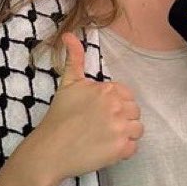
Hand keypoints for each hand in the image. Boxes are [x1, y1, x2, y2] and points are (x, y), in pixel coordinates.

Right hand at [25, 33, 142, 182]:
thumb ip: (74, 58)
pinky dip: (123, 151)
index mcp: (108, 90)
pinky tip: (105, 149)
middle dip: (121, 119)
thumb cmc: (58, 117)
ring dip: (125, 134)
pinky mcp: (121, 149)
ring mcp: (120, 128)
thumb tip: (69, 34)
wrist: (49, 150)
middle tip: (100, 127)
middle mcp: (117, 107)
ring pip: (137, 129)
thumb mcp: (68, 83)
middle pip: (134, 112)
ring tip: (105, 138)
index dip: (116, 105)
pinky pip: (134, 147)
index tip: (100, 113)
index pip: (127, 96)